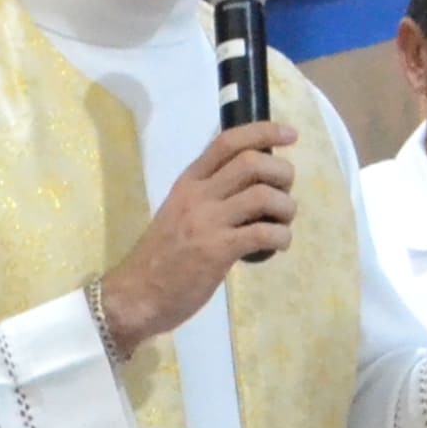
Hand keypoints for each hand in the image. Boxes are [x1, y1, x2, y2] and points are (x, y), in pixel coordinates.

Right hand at [96, 121, 300, 352]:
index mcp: (188, 181)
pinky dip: (282, 237)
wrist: (135, 295)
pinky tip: (278, 245)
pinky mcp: (217, 250)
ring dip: (286, 208)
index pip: (227, 141)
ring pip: (264, 195)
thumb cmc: (161, 257)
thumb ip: (211, 196)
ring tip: (282, 224)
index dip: (264, 132)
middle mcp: (198, 195)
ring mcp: (207, 222)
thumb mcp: (180, 212)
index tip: (290, 134)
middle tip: (285, 193)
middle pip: (252, 162)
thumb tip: (255, 187)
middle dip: (283, 173)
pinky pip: (264, 233)